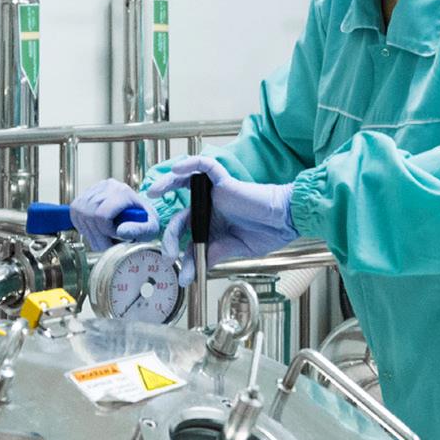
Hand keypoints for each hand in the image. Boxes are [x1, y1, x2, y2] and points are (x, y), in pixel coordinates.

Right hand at [70, 180, 159, 250]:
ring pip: (80, 215)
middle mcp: (107, 187)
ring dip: (90, 233)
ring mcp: (95, 189)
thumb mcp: (151, 228)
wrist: (139, 211)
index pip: (101, 214)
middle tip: (108, 244)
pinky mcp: (86, 194)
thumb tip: (121, 231)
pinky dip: (82, 226)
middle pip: (89, 216)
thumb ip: (140, 230)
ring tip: (103, 238)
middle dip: (97, 236)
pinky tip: (96, 230)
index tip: (116, 238)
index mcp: (123, 192)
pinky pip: (74, 213)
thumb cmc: (145, 220)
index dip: (105, 232)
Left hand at [147, 157, 297, 285]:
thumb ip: (212, 255)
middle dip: (170, 234)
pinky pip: (205, 167)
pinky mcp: (224, 182)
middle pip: (180, 214)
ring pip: (184, 183)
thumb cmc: (267, 233)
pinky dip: (190, 165)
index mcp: (211, 225)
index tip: (181, 271)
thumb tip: (190, 274)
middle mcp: (209, 208)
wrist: (285, 222)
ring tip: (154, 191)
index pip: (188, 237)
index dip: (181, 253)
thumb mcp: (233, 249)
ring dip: (167, 184)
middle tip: (169, 252)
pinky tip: (177, 170)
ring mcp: (215, 194)